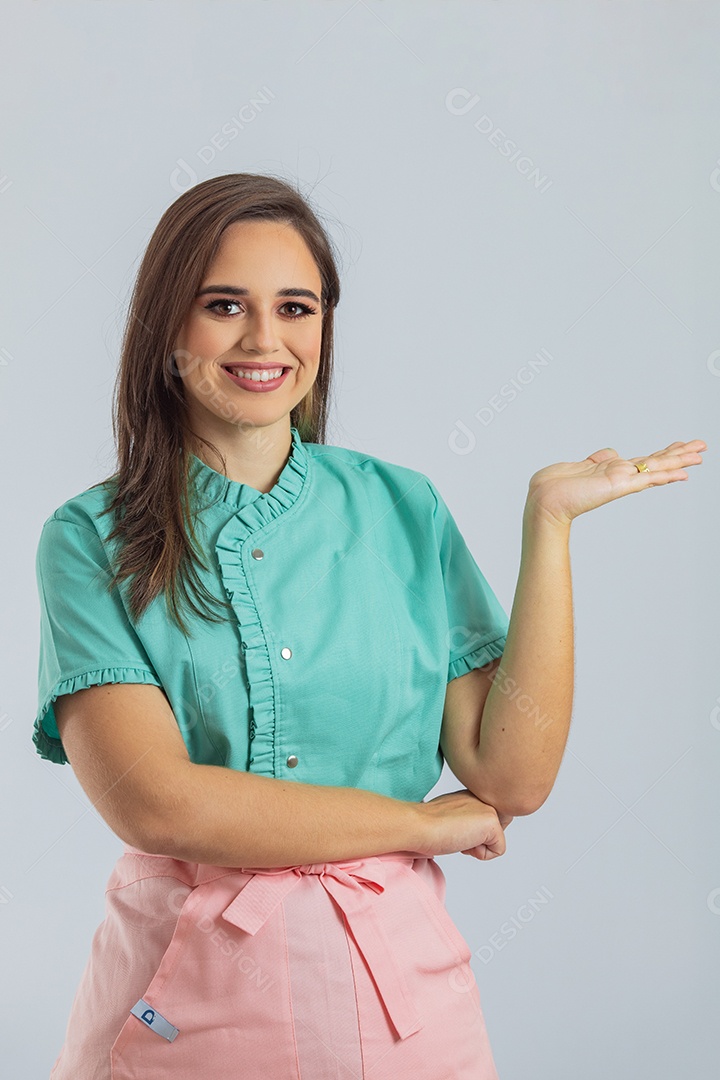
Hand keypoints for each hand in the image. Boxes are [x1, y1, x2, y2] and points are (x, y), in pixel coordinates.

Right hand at [417, 788, 509, 860]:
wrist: (419, 826)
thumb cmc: (427, 826)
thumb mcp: (452, 816)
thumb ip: (467, 817)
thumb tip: (474, 831)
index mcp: (473, 793)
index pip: (490, 818)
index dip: (474, 831)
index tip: (454, 826)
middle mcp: (484, 796)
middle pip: (498, 829)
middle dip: (480, 838)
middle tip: (457, 832)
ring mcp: (489, 807)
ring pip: (497, 840)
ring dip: (478, 846)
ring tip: (458, 835)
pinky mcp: (492, 822)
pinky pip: (498, 850)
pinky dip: (480, 854)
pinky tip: (462, 842)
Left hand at [524, 439, 706, 527]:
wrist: (544, 500)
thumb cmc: (554, 486)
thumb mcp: (579, 466)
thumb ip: (597, 459)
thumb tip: (611, 452)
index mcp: (612, 471)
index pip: (644, 460)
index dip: (663, 452)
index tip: (680, 445)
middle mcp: (620, 476)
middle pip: (656, 462)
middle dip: (679, 454)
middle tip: (702, 447)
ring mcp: (621, 481)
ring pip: (656, 468)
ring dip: (679, 461)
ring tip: (700, 455)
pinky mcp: (618, 486)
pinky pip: (646, 479)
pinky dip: (665, 475)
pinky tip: (683, 474)